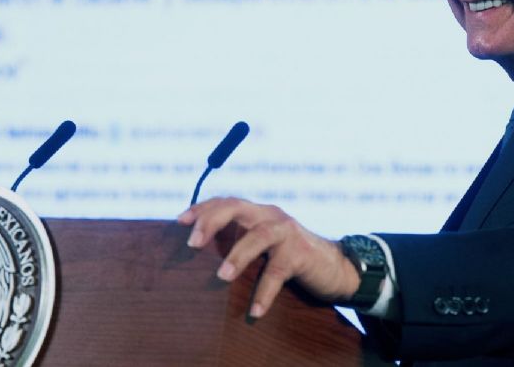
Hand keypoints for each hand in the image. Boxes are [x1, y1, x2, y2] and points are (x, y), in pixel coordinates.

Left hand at [178, 197, 360, 318]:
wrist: (334, 267)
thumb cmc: (289, 257)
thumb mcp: (263, 244)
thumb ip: (240, 241)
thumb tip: (200, 255)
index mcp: (258, 212)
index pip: (226, 202)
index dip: (202, 209)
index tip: (179, 221)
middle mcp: (271, 216)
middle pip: (237, 207)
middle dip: (212, 221)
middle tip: (192, 243)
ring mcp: (287, 233)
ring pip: (259, 236)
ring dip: (238, 254)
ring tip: (221, 276)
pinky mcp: (301, 254)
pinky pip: (278, 272)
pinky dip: (265, 292)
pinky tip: (255, 311)